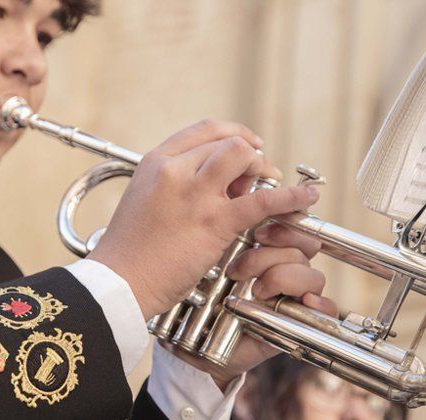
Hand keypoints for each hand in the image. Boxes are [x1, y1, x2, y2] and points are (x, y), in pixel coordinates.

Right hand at [87, 119, 319, 319]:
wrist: (119, 282)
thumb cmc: (129, 251)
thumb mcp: (144, 201)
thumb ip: (175, 185)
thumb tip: (214, 183)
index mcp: (155, 162)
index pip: (204, 130)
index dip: (233, 134)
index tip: (247, 146)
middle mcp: (175, 170)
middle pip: (227, 142)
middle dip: (251, 155)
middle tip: (259, 175)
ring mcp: (195, 194)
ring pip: (243, 157)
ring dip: (263, 169)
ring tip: (271, 186)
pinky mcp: (214, 222)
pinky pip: (262, 201)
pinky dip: (290, 197)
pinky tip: (306, 198)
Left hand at [163, 222, 337, 389]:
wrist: (200, 343)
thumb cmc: (205, 300)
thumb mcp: (214, 263)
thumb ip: (229, 235)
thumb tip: (244, 210)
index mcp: (269, 251)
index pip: (293, 228)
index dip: (284, 226)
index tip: (259, 233)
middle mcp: (286, 270)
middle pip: (301, 248)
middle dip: (269, 255)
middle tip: (239, 270)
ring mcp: (296, 295)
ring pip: (311, 274)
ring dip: (282, 278)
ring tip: (255, 291)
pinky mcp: (302, 321)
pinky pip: (326, 307)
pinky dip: (317, 303)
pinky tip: (301, 302)